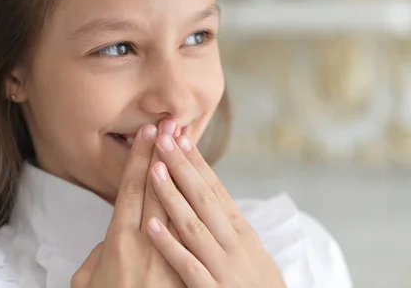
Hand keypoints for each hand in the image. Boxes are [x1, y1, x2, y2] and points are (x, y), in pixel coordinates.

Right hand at [71, 123, 184, 287]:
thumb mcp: (87, 282)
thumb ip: (98, 255)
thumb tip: (109, 242)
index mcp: (119, 242)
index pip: (131, 189)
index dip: (139, 159)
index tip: (146, 133)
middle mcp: (147, 243)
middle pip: (157, 188)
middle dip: (163, 153)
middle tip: (169, 124)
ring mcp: (172, 255)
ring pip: (179, 203)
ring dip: (183, 170)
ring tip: (185, 143)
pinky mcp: (189, 268)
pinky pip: (195, 227)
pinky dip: (198, 202)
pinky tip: (202, 183)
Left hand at [146, 123, 286, 287]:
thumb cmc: (259, 287)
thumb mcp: (250, 252)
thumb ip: (228, 228)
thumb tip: (207, 201)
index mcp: (242, 231)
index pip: (216, 190)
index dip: (198, 163)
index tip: (182, 139)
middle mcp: (234, 243)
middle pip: (204, 198)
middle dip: (183, 167)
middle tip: (165, 138)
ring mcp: (223, 266)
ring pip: (194, 224)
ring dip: (172, 195)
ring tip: (153, 169)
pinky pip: (187, 265)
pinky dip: (169, 244)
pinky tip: (150, 226)